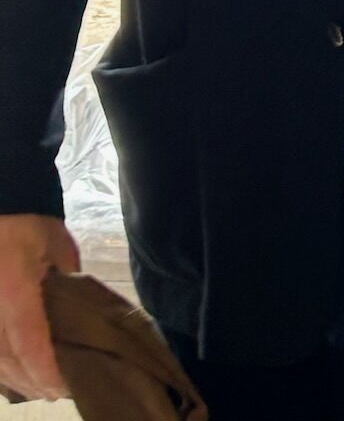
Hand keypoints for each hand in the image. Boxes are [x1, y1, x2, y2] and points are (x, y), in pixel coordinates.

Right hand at [0, 214, 78, 400]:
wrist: (0, 205)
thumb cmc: (31, 223)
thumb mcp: (59, 246)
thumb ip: (67, 280)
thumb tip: (80, 310)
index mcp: (14, 289)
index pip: (28, 339)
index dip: (43, 367)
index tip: (61, 387)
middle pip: (7, 357)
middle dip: (32, 380)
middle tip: (58, 392)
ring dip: (15, 377)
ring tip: (40, 388)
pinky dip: (2, 364)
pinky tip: (16, 374)